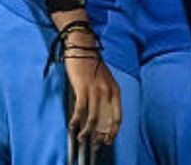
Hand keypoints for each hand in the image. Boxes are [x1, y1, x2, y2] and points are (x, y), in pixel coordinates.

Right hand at [61, 26, 121, 147]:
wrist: (82, 46)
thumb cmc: (91, 63)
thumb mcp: (103, 80)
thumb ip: (103, 95)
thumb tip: (98, 114)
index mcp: (115, 90)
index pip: (118, 115)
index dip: (113, 130)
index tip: (109, 140)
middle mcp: (108, 91)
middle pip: (107, 119)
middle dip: (101, 134)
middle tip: (96, 144)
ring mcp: (96, 90)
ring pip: (93, 118)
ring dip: (87, 131)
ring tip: (81, 138)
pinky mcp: (82, 88)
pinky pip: (80, 110)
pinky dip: (76, 120)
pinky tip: (72, 126)